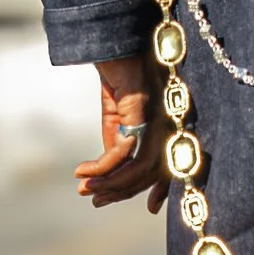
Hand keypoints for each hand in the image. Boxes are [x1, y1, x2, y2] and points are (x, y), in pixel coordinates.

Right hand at [75, 53, 168, 209]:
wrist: (113, 45)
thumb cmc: (116, 76)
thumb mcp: (116, 116)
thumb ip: (117, 142)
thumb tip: (108, 172)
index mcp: (167, 126)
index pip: (170, 164)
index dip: (163, 189)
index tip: (151, 209)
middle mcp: (168, 125)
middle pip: (151, 173)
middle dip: (122, 191)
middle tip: (95, 200)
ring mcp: (158, 120)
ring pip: (139, 169)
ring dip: (110, 183)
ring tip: (86, 188)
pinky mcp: (142, 114)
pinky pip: (123, 153)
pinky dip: (102, 167)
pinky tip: (82, 170)